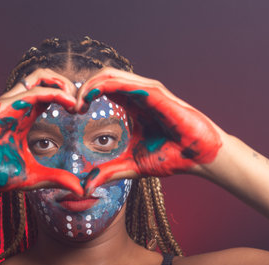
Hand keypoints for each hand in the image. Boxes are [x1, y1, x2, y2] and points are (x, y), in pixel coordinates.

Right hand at [0, 69, 83, 194]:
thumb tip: (81, 189)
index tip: (83, 112)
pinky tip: (69, 104)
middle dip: (69, 84)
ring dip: (62, 82)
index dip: (69, 97)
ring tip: (76, 99)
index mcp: (26, 117)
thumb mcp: (33, 177)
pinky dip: (54, 93)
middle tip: (83, 101)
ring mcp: (11, 103)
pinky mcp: (3, 106)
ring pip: (40, 76)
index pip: (50, 94)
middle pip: (47, 78)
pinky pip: (32, 91)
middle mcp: (19, 105)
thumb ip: (56, 179)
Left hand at [76, 68, 222, 193]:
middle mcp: (137, 94)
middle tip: (69, 107)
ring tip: (77, 103)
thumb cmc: (171, 158)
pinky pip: (125, 82)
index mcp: (132, 106)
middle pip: (102, 78)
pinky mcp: (155, 92)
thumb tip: (87, 186)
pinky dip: (104, 85)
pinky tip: (90, 97)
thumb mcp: (132, 166)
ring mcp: (146, 91)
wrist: (198, 158)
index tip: (71, 113)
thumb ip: (110, 172)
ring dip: (89, 86)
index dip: (84, 96)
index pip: (102, 89)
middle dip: (82, 89)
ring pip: (110, 75)